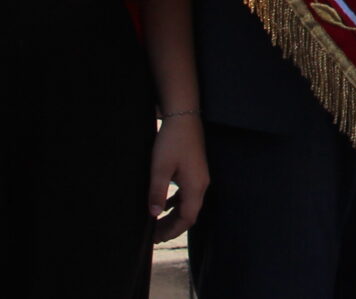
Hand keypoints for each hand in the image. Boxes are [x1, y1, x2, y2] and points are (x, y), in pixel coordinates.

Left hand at [147, 111, 208, 242]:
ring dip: (174, 216)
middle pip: (189, 213)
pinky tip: (165, 204)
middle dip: (172, 226)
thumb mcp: (160, 168)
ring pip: (188, 204)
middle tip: (153, 235)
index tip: (155, 238)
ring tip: (157, 224)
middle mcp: (201, 184)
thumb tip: (154, 214)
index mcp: (195, 186)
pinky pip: (188, 194)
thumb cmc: (172, 141)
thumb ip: (157, 192)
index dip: (172, 230)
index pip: (187, 218)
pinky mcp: (195, 171)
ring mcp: (200, 177)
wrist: (184, 116)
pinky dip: (177, 203)